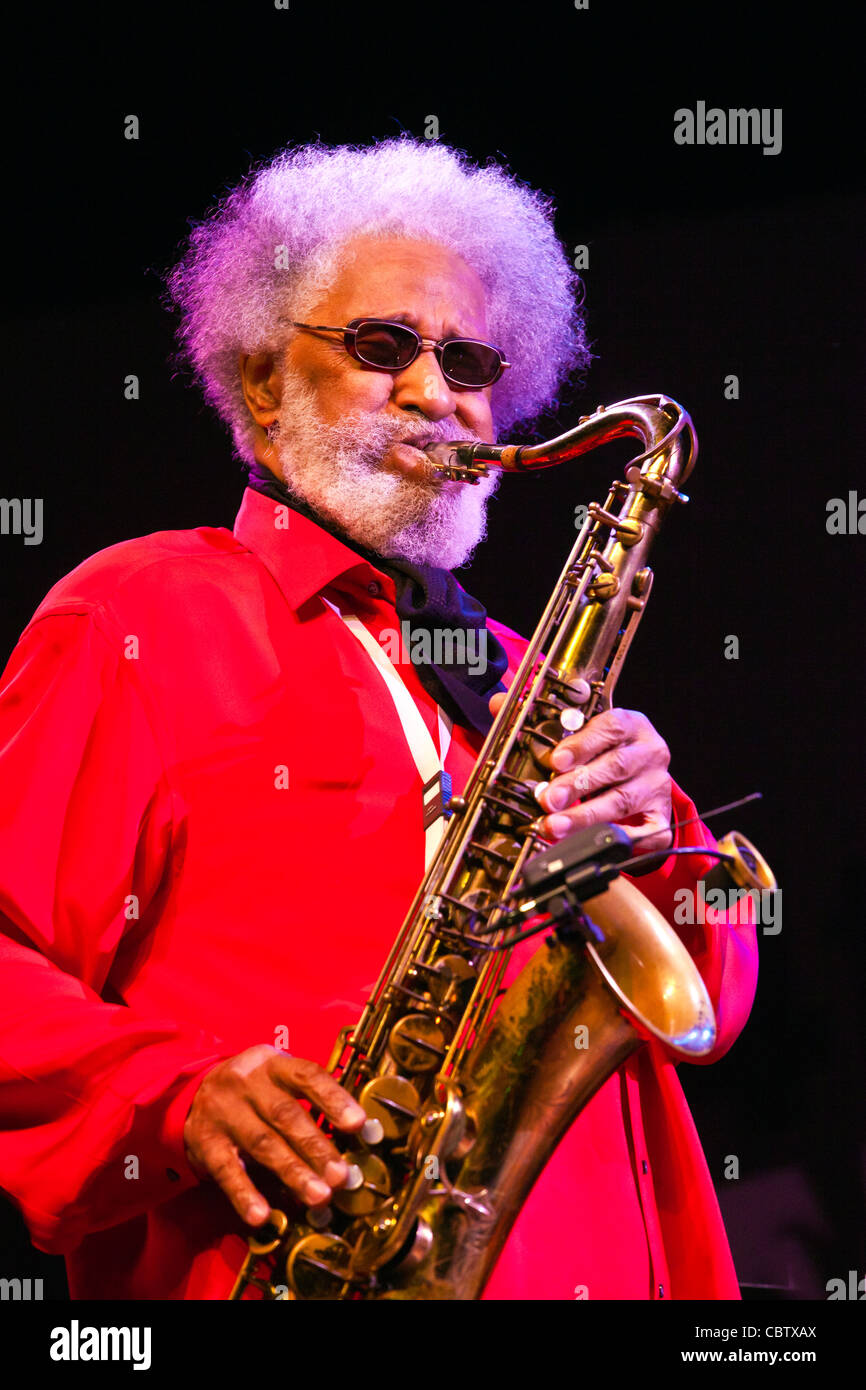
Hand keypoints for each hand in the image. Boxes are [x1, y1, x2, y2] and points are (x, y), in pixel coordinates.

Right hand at [183, 1044, 367, 1226]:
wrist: (194, 1092)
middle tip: (341, 1176)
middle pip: (285, 1114)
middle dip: (316, 1147)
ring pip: (262, 1143)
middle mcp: (247, 1083)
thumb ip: (313, 1104)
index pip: (307, 1075)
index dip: (334, 1099)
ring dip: (292, 1172)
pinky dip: (245, 1194)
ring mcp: (224, 1111)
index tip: (358, 1124)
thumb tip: (359, 1139)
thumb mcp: (280, 1082)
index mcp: (274, 1064)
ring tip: (318, 1197)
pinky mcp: (205, 1142)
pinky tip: (262, 1215)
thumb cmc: (256, 1090)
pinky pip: (227, 1170)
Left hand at [489, 687, 672, 854]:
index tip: (555, 761)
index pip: (610, 728)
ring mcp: (657, 786)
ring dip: (585, 816)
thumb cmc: (601, 750)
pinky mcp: (661, 816)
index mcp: (630, 724)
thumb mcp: (577, 729)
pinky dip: (623, 840)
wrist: (639, 774)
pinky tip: (595, 843)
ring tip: (555, 826)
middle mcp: (649, 752)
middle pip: (615, 767)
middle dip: (577, 785)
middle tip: (547, 800)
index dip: (582, 744)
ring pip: (622, 801)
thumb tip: (497, 703)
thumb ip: (538, 718)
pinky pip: (648, 832)